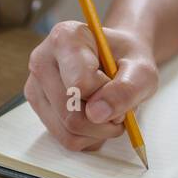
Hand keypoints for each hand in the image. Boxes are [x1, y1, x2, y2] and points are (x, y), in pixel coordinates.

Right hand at [25, 21, 159, 151]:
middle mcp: (41, 60)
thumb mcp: (142, 70)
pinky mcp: (38, 109)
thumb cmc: (128, 60)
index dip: (108, 94)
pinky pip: (66, 140)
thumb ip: (126, 89)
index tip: (117, 81)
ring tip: (110, 112)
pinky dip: (89, 137)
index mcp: (64, 38)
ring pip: (68, 132)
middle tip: (120, 106)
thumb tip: (96, 115)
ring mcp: (35, 87)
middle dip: (105, 120)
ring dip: (99, 131)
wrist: (117, 59)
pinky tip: (96, 119)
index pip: (81, 84)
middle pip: (72, 114)